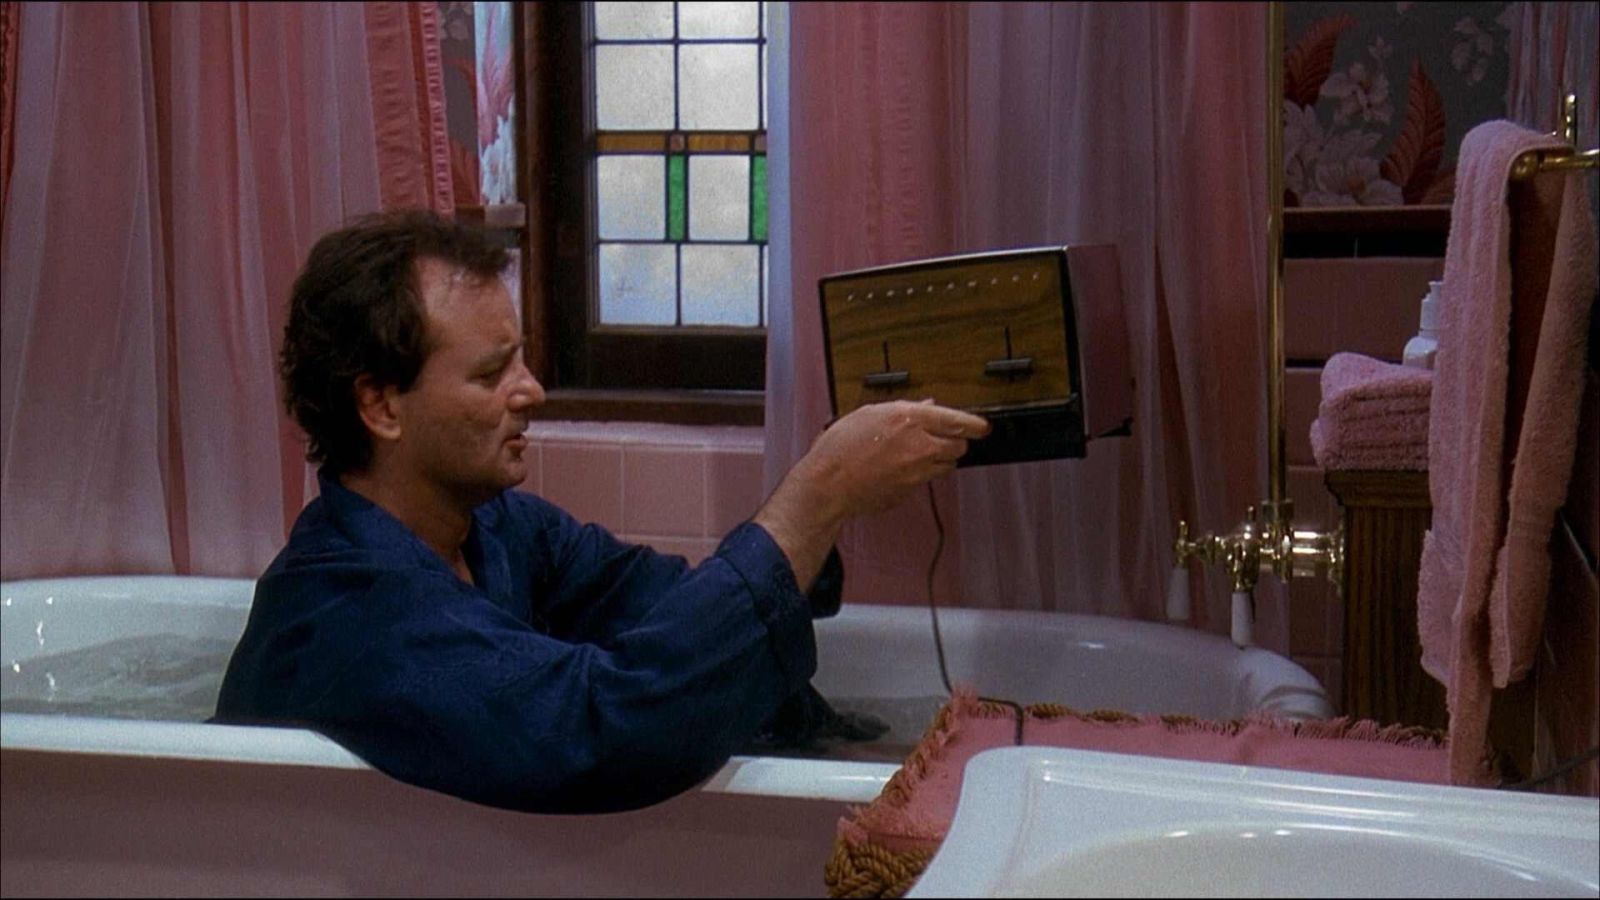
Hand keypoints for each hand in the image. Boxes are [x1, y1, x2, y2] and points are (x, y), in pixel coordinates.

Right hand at [752, 400, 990, 586]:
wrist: (829, 484)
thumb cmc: (841, 446)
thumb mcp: (870, 414)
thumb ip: (904, 410)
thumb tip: (928, 408)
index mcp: (909, 419)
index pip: (957, 421)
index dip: (975, 424)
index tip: (982, 427)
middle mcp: (919, 446)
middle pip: (958, 446)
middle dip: (954, 441)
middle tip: (943, 439)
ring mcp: (917, 472)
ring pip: (946, 465)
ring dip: (939, 459)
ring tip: (918, 455)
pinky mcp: (911, 490)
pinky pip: (926, 480)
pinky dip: (920, 474)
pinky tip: (899, 469)